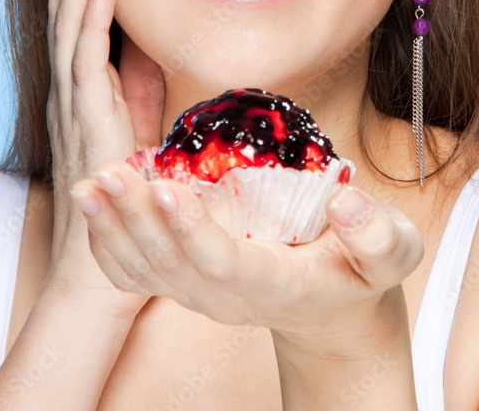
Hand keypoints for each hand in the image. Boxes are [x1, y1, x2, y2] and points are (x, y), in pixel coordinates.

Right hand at [43, 0, 165, 313]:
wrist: (103, 263)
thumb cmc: (121, 189)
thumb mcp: (136, 116)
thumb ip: (136, 76)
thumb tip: (145, 36)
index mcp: (87, 73)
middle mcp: (73, 78)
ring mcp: (75, 99)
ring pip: (71, 17)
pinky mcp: (88, 123)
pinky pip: (86, 63)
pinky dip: (89, 19)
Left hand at [69, 158, 423, 345]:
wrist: (332, 305)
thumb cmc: (362, 270)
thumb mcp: (392, 253)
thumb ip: (378, 235)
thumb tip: (348, 202)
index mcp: (275, 285)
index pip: (223, 263)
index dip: (193, 229)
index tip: (168, 187)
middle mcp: (226, 297)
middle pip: (170, 266)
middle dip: (136, 219)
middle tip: (107, 172)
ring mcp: (200, 293)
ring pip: (146, 269)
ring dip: (111, 227)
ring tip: (86, 184)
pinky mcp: (185, 282)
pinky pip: (137, 271)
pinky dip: (109, 242)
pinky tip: (91, 206)